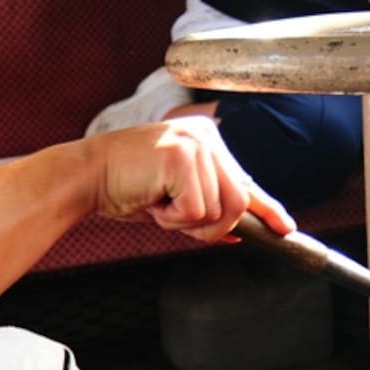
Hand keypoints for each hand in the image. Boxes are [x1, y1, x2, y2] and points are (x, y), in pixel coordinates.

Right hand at [89, 117, 293, 243]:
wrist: (84, 177)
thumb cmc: (125, 187)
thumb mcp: (175, 199)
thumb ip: (208, 210)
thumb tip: (239, 234)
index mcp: (207, 138)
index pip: (244, 180)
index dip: (265, 208)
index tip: (285, 227)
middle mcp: (206, 135)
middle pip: (237, 201)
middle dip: (210, 226)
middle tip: (172, 218)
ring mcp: (194, 143)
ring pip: (219, 211)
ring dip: (187, 223)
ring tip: (158, 204)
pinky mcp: (181, 157)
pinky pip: (196, 211)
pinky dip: (172, 219)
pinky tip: (151, 200)